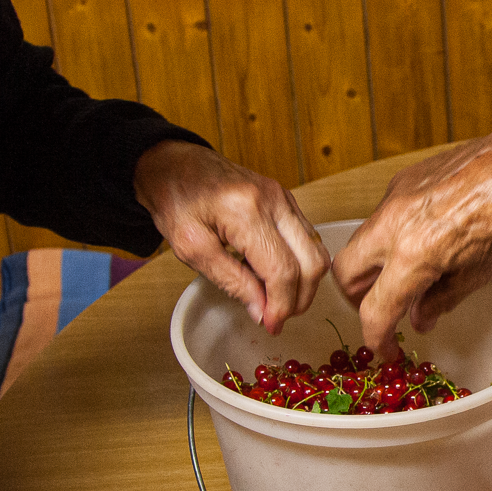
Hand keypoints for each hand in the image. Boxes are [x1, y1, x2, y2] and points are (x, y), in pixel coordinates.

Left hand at [135, 140, 327, 333]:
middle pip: (311, 262)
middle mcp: (275, 201)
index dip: (281, 306)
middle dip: (300, 299)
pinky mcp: (286, 199)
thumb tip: (263, 311)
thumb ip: (230, 281)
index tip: (271, 326)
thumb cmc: (176, 202)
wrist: (175, 164)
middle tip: (277, 318)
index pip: (282, 270)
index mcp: (246, 212)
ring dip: (303, 283)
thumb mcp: (191, 249)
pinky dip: (299, 264)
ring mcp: (284, 197)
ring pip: (316, 251)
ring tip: (276, 299)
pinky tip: (272, 274)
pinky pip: (307, 239)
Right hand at [330, 115, 491, 352]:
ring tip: (408, 277)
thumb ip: (441, 300)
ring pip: (361, 242)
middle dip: (358, 298)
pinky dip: (391, 237)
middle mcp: (393, 224)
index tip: (384, 348)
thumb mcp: (480, 272)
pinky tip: (423, 241)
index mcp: (413, 254)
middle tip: (385, 310)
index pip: (375, 310)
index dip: (376, 338)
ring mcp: (394, 198)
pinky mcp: (401, 181)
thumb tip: (419, 318)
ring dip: (374, 266)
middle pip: (345, 273)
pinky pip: (381, 217)